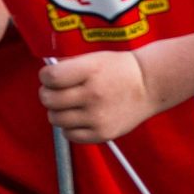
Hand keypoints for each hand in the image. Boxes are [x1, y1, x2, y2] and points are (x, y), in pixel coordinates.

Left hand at [39, 51, 164, 143]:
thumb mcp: (94, 59)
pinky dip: (69, 127)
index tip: (50, 77)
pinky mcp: (102, 133)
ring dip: (57, 111)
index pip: (50, 77)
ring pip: (56, 119)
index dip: (45, 76)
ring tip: (69, 105)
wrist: (149, 85)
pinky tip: (79, 117)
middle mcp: (93, 94)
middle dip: (48, 94)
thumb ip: (68, 67)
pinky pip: (70, 135)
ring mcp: (97, 116)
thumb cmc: (119, 70)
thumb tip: (45, 78)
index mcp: (90, 71)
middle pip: (48, 100)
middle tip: (56, 92)